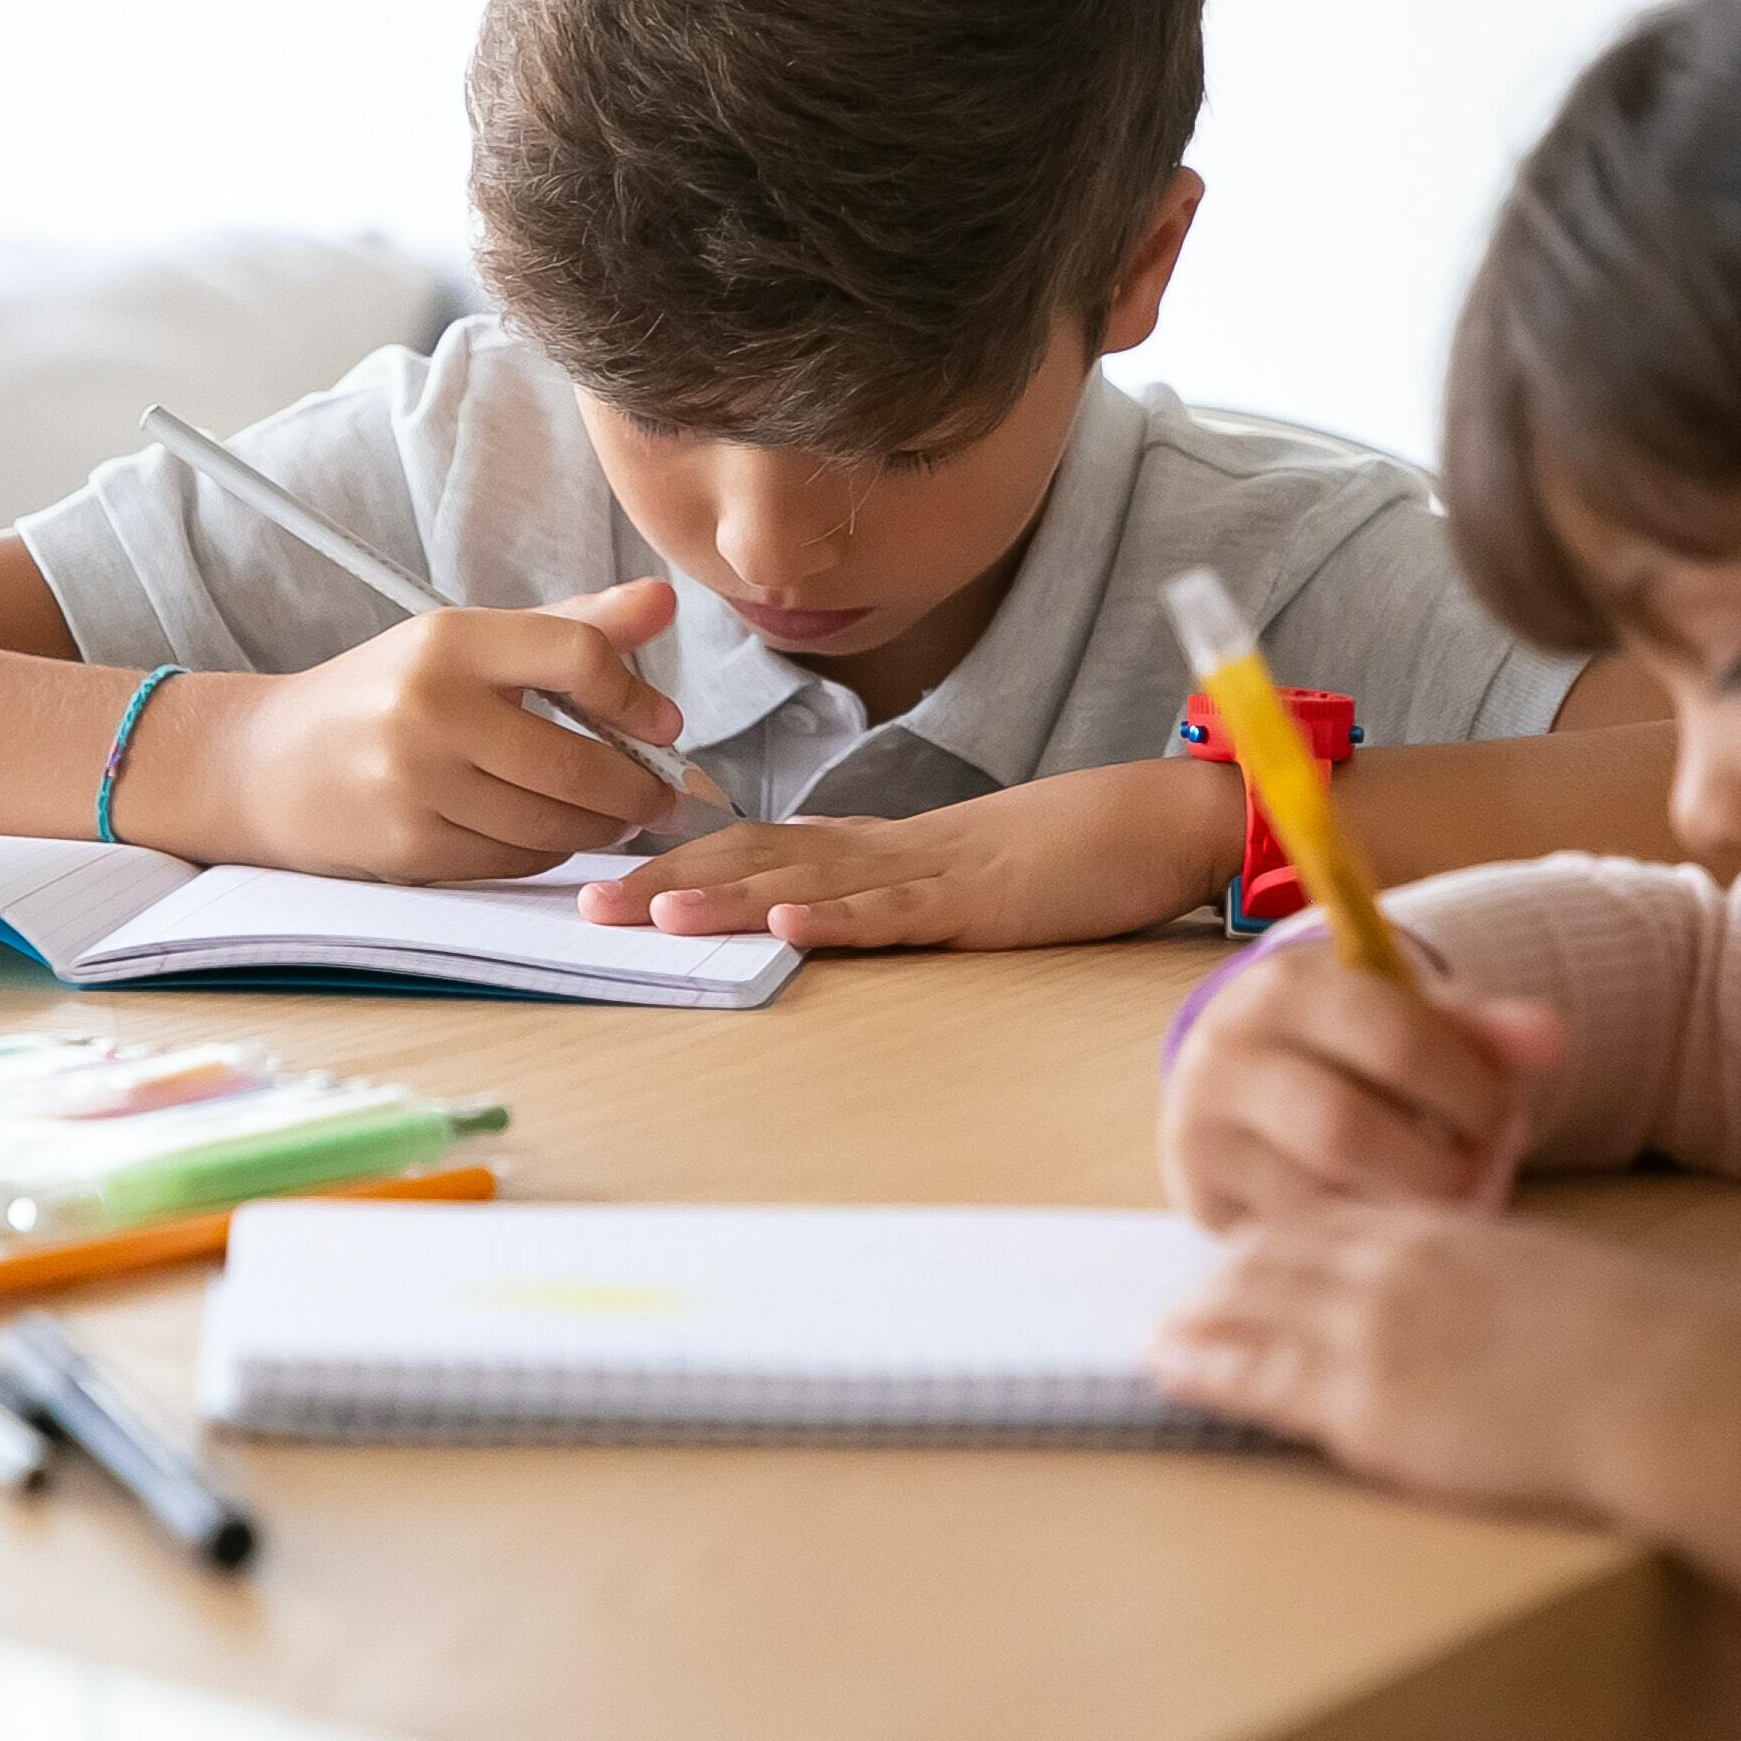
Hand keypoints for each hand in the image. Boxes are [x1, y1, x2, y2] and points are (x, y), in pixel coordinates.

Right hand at [124, 579, 689, 881]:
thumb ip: (572, 626)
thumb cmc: (388, 695)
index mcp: (450, 640)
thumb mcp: (469, 643)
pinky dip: (549, 851)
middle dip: (639, 788)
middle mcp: (429, 708)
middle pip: (578, 761)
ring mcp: (415, 783)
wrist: (268, 764)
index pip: (578, 654)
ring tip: (618, 817)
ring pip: (553, 823)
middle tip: (664, 795)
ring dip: (602, 828)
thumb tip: (666, 602)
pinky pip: (514, 861)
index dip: (635, 696)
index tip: (663, 724)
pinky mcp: (407, 847)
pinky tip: (551, 833)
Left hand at [577, 756, 1238, 950]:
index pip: (756, 848)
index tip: (602, 886)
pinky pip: (904, 909)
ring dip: (731, 896)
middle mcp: (886, 851)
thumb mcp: (955, 881)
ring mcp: (933, 871)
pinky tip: (792, 921)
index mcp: (875, 849)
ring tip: (657, 912)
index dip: (677, 863)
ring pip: (815, 880)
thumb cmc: (1062, 855)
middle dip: (670, 879)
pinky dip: (844, 915)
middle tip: (586, 904)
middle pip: (760, 857)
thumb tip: (811, 917)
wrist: (1154, 820)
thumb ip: (885, 896)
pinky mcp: (984, 900)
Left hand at [1147, 1205, 1740, 1643]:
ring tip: (1158, 1326)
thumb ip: (1512, 1287)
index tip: (1255, 1249)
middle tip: (1184, 1288)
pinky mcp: (1368, 1401)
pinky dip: (1205, 1364)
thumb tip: (1509, 1313)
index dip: (1290, 1238)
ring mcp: (1377, 1330)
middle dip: (1227, 1272)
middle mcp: (1401, 1267)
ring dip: (1199, 1313)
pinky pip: (1261, 1374)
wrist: (1670, 1390)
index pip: (1344, 1221)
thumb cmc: (1649, 1350)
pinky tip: (1168, 1362)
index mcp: (1454, 1232)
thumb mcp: (1565, 1288)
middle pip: (1284, 1254)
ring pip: (1256, 1305)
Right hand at [1158, 934, 1564, 1227]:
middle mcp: (1226, 1053)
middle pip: (1345, 1129)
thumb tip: (1551, 1040)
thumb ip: (1478, 1029)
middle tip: (1482, 1176)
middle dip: (1435, 1165)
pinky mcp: (1199, 1198)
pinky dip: (1359, 1240)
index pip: (1394, 1038)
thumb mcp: (1405, 1013)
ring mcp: (1202, 1130)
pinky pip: (1295, 1240)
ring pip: (1315, 1197)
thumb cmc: (1346, 1042)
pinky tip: (1398, 1228)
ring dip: (1401, 1213)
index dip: (1468, 1089)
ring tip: (1449, 1203)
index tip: (1506, 1117)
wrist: (1244, 1073)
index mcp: (1285, 985)